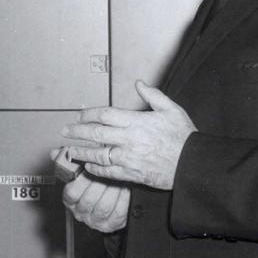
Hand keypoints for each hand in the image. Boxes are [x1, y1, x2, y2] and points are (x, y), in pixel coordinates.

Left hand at [60, 81, 195, 190]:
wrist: (193, 164)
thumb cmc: (183, 136)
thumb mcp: (171, 109)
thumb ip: (153, 95)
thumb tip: (139, 83)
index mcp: (137, 121)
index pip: (105, 115)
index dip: (88, 114)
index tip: (79, 115)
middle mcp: (129, 139)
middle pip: (96, 134)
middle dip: (77, 132)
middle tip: (65, 132)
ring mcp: (129, 158)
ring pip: (98, 154)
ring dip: (82, 152)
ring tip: (71, 150)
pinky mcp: (132, 174)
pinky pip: (108, 171)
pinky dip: (96, 168)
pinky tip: (89, 166)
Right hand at [61, 170, 130, 232]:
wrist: (110, 200)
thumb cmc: (94, 183)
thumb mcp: (81, 173)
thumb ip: (72, 163)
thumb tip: (56, 152)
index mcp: (70, 201)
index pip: (72, 193)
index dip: (83, 180)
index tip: (92, 168)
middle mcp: (80, 213)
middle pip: (89, 199)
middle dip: (101, 183)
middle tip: (109, 171)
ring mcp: (95, 221)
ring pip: (104, 206)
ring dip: (113, 190)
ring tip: (118, 179)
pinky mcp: (111, 224)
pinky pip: (118, 212)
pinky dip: (123, 199)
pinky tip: (125, 189)